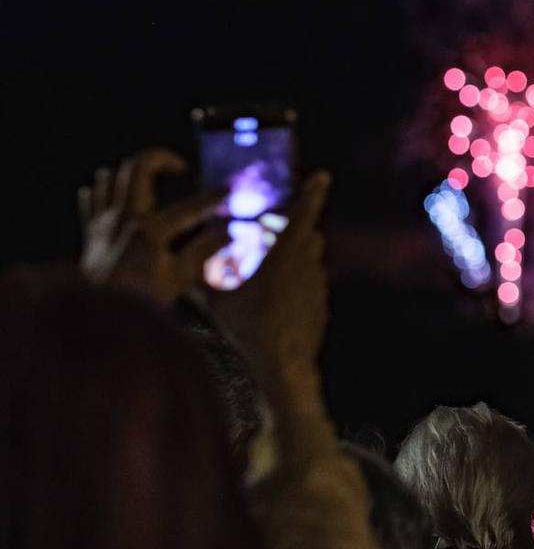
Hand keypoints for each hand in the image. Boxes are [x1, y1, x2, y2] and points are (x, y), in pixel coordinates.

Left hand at [79, 149, 228, 304]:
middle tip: (180, 169)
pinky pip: (91, 197)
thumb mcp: (179, 278)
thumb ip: (203, 251)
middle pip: (137, 168)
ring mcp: (103, 222)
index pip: (189, 206)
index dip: (212, 197)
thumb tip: (228, 233)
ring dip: (131, 173)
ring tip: (151, 182)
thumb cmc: (140, 300)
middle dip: (162, 159)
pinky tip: (117, 198)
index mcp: (150, 230)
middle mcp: (124, 218)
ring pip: (111, 176)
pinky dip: (104, 191)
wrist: (97, 319)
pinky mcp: (91, 231)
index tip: (227, 190)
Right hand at [209, 171, 330, 391]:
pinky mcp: (320, 308)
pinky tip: (273, 302)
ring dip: (291, 259)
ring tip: (264, 269)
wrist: (280, 371)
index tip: (321, 177)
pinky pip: (309, 286)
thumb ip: (213, 268)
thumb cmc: (246, 330)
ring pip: (308, 262)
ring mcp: (318, 289)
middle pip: (306, 237)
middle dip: (290, 230)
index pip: (303, 214)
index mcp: (287, 256)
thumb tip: (198, 253)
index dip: (311, 192)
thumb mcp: (218, 295)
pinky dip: (295, 285)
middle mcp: (309, 268)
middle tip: (268, 232)